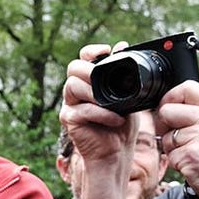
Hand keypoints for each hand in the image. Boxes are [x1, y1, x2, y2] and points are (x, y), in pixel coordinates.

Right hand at [60, 42, 135, 166]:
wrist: (116, 152)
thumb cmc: (122, 125)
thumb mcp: (129, 96)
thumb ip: (124, 75)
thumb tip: (122, 46)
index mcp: (89, 82)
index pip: (82, 58)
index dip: (91, 51)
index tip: (105, 50)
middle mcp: (76, 91)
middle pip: (73, 68)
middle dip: (89, 70)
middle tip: (104, 79)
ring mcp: (70, 105)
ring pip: (73, 86)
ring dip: (96, 93)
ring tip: (115, 104)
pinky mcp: (69, 120)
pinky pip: (81, 110)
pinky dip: (101, 113)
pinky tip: (115, 119)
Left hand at [155, 81, 198, 198]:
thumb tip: (170, 107)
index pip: (187, 87)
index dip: (170, 97)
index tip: (168, 108)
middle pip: (167, 110)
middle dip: (165, 125)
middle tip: (177, 137)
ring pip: (167, 136)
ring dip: (173, 148)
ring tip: (194, 156)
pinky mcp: (191, 155)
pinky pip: (170, 155)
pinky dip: (178, 163)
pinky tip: (195, 166)